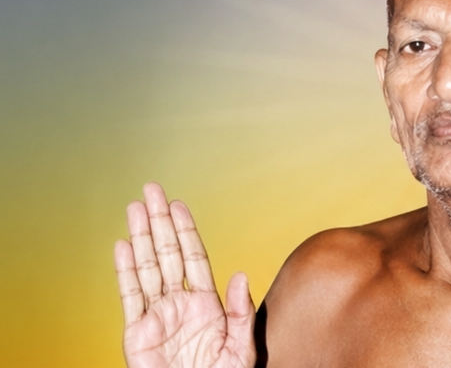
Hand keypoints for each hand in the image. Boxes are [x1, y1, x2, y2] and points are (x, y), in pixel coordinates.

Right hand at [114, 183, 255, 367]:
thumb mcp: (240, 347)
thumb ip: (240, 312)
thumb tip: (240, 275)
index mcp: (207, 304)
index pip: (194, 257)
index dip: (186, 230)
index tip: (178, 205)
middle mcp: (180, 303)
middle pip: (168, 253)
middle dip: (160, 220)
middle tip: (152, 190)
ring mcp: (157, 315)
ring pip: (147, 266)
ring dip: (141, 236)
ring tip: (135, 207)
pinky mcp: (137, 332)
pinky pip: (130, 295)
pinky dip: (125, 270)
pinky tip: (123, 245)